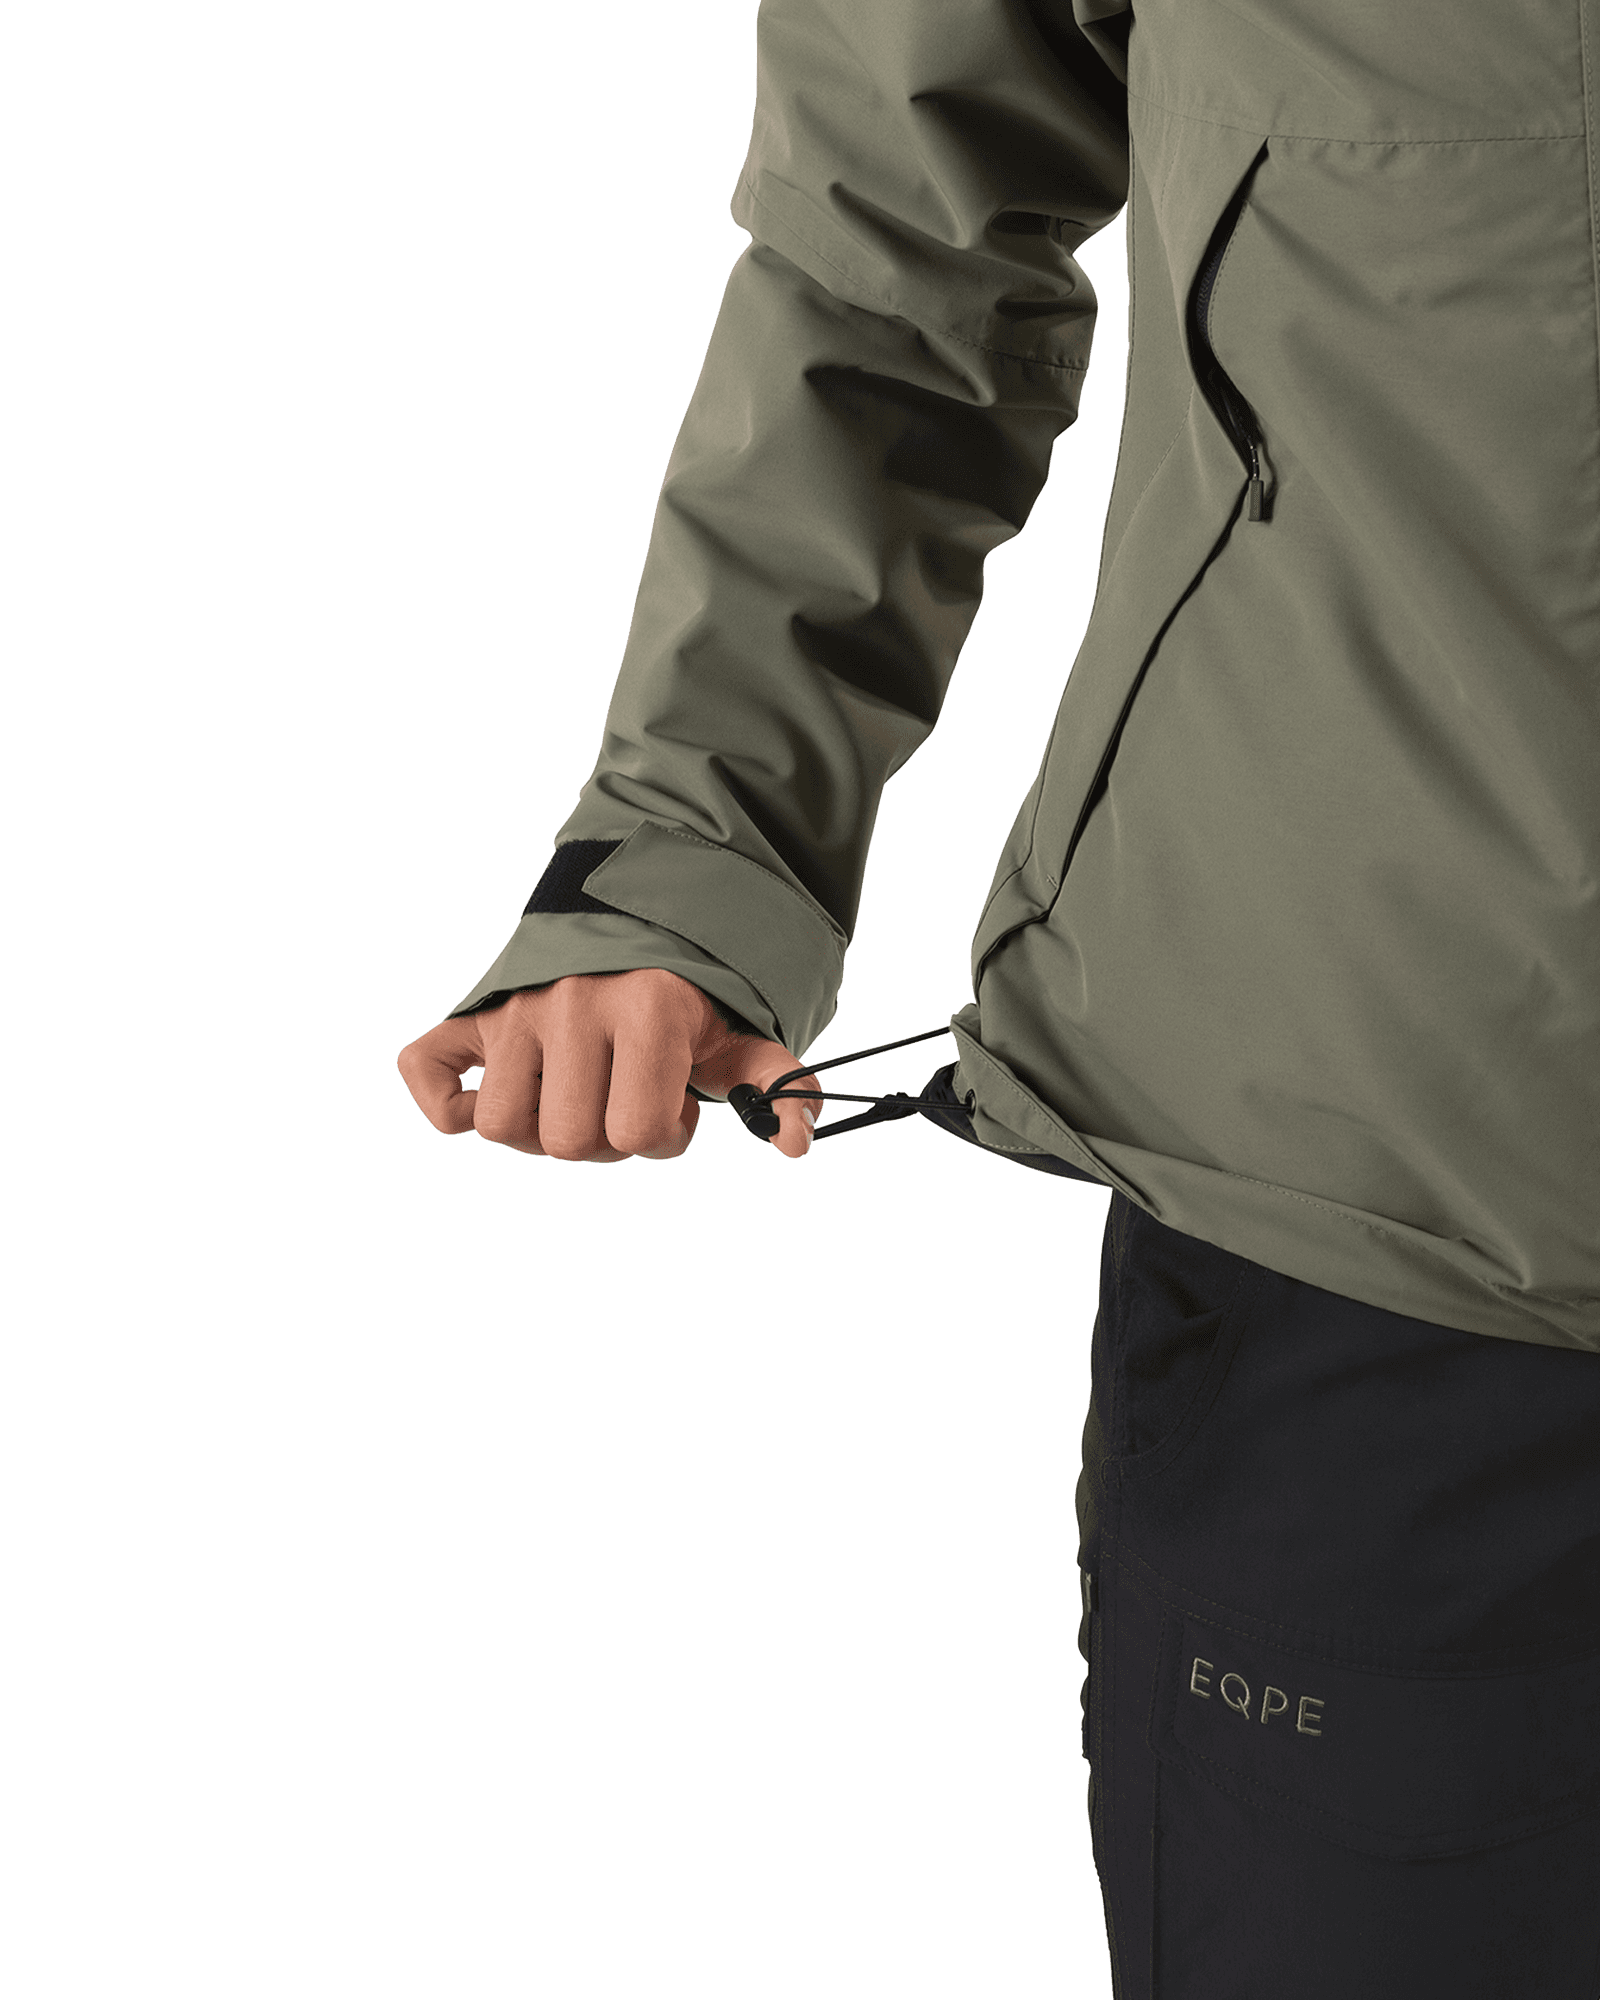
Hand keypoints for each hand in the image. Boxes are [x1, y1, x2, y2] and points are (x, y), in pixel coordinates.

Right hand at [396, 968, 820, 1161]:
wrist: (633, 907)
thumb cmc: (688, 988)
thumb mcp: (736, 1027)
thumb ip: (773, 1080)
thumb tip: (796, 1146)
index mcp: (645, 1011)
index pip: (636, 1133)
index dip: (661, 1139)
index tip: (675, 1108)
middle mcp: (573, 1005)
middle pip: (565, 1141)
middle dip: (601, 1141)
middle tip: (620, 1104)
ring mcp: (516, 1009)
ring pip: (499, 1125)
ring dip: (537, 1130)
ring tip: (573, 1098)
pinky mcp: (473, 1013)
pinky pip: (425, 1071)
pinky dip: (448, 1101)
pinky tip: (495, 1094)